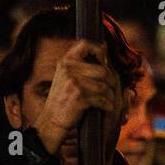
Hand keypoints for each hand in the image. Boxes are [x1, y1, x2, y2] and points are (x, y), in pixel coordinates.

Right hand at [36, 40, 122, 154]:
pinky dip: (107, 105)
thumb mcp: (66, 76)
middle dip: (111, 81)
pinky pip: (102, 99)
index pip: (85, 44)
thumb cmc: (64, 98)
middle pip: (103, 71)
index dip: (99, 50)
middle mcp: (68, 70)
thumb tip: (105, 48)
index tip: (105, 61)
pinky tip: (107, 108)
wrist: (51, 120)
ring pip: (105, 87)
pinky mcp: (79, 98)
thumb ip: (81, 65)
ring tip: (110, 100)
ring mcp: (73, 84)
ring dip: (111, 96)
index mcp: (65, 62)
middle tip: (112, 89)